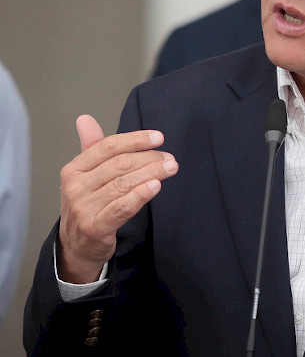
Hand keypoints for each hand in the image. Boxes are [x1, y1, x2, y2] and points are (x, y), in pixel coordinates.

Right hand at [57, 114, 177, 282]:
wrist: (77, 246)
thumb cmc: (88, 205)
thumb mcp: (85, 175)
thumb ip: (91, 147)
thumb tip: (85, 118)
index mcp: (74, 169)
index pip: (108, 146)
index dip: (136, 139)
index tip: (159, 137)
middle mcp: (75, 187)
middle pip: (120, 164)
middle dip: (150, 158)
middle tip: (170, 158)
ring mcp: (83, 208)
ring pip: (125, 184)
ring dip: (152, 173)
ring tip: (171, 168)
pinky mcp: (95, 227)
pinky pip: (122, 207)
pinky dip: (141, 194)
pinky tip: (156, 186)